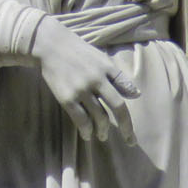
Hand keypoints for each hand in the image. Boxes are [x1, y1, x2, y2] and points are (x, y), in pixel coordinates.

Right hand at [29, 19, 139, 143]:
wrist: (50, 46)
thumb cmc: (79, 53)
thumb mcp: (101, 59)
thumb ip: (118, 77)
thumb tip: (136, 94)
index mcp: (107, 68)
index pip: (126, 90)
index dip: (132, 105)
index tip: (134, 125)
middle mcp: (97, 79)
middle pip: (117, 107)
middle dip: (126, 127)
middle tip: (129, 140)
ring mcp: (81, 89)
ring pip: (99, 116)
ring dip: (103, 130)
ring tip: (102, 136)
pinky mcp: (66, 98)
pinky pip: (81, 119)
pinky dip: (86, 130)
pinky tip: (87, 135)